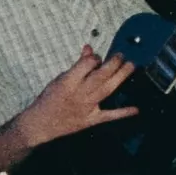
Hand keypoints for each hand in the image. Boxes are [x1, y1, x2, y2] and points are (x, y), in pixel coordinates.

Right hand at [10, 47, 141, 148]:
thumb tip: (89, 50)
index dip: (94, 58)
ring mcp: (87, 107)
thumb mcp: (59, 79)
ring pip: (108, 89)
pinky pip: (109, 115)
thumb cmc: (48, 100)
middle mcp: (79, 93)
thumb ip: (77, 66)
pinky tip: (135, 109)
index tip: (97, 56)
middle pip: (101, 75)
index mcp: (68, 82)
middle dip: (113, 63)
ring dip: (121, 77)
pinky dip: (123, 113)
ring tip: (130, 66)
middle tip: (121, 56)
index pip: (87, 64)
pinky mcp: (91, 120)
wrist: (40, 124)